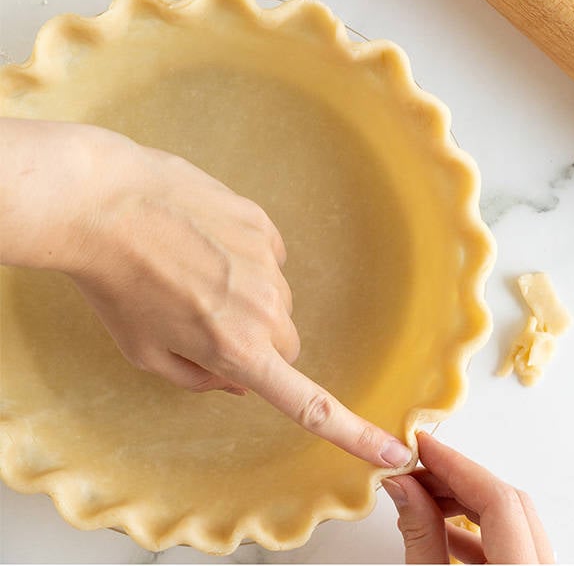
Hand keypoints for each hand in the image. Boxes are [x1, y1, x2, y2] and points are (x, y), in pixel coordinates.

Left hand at [0, 118, 410, 468]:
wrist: (101, 203)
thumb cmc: (114, 285)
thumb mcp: (145, 352)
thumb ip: (199, 378)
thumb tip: (239, 380)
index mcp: (238, 350)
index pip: (308, 404)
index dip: (354, 432)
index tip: (392, 450)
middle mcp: (265, 310)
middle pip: (285, 341)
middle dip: (257, 341)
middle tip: (204, 322)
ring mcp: (267, 263)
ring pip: (275, 298)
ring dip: (245, 295)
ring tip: (188, 272)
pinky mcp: (262, 224)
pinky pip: (268, 254)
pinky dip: (242, 256)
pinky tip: (198, 242)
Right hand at [383, 432, 553, 563]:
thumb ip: (422, 536)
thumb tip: (404, 488)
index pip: (498, 499)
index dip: (457, 467)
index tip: (425, 447)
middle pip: (508, 504)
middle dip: (458, 483)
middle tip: (416, 471)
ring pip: (510, 522)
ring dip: (465, 506)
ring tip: (421, 499)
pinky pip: (510, 545)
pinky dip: (475, 533)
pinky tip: (439, 529)